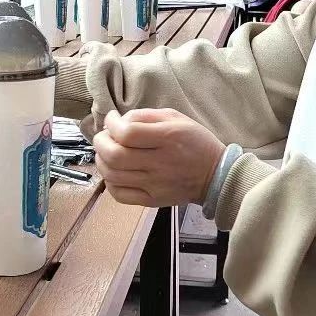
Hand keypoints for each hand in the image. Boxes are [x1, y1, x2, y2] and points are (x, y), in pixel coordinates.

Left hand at [94, 108, 225, 207]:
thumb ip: (146, 115)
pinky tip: (113, 172)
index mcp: (167, 138)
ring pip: (113, 176)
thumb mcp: (176, 117)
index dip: (111, 124)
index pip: (127, 133)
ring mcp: (154, 185)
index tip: (112, 119)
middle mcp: (159, 163)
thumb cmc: (195, 142)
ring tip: (105, 152)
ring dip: (101, 161)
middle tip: (103, 136)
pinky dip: (109, 182)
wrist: (215, 175)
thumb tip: (119, 121)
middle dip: (100, 143)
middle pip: (115, 156)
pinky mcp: (152, 200)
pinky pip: (120, 195)